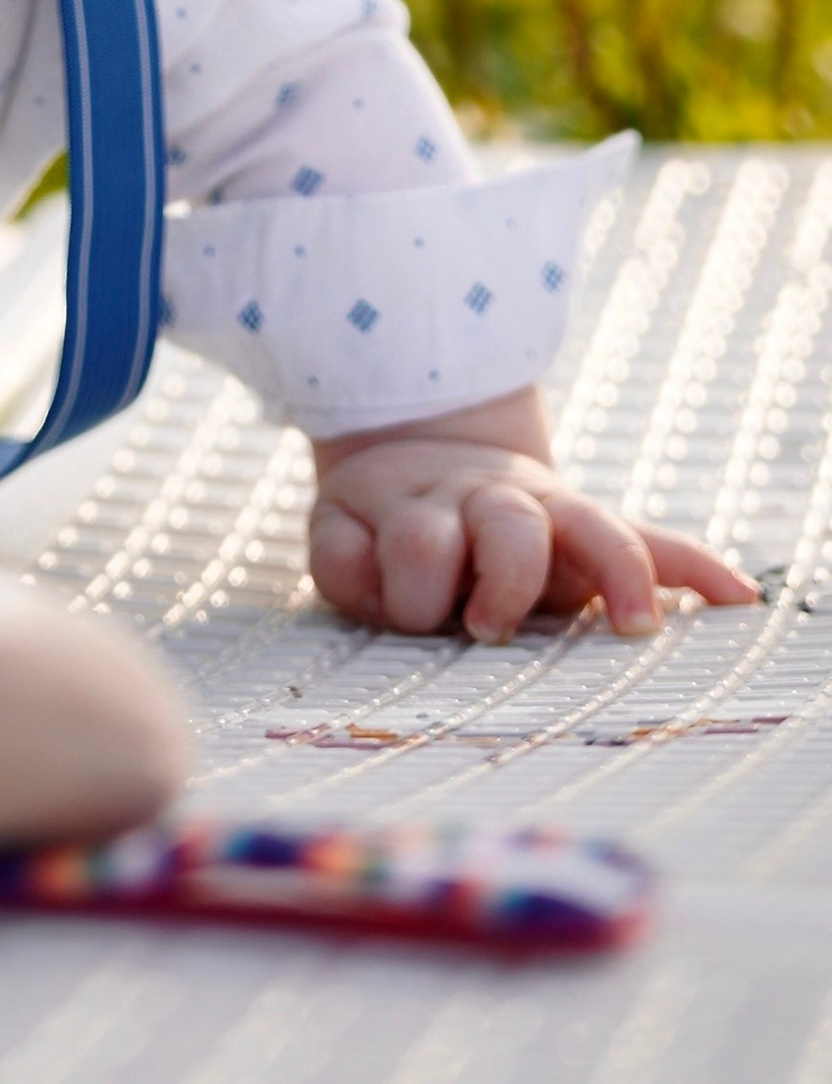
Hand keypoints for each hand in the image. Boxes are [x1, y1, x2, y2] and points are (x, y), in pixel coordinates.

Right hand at [310, 392, 757, 644]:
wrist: (407, 456)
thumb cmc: (509, 527)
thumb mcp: (583, 536)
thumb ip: (661, 559)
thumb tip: (748, 596)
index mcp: (548, 509)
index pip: (602, 531)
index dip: (627, 573)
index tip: (640, 628)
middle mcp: (480, 500)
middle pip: (511, 530)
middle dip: (509, 584)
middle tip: (491, 628)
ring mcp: (406, 503)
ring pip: (419, 543)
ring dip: (423, 599)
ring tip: (425, 618)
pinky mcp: (334, 518)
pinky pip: (339, 561)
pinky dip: (357, 588)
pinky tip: (368, 593)